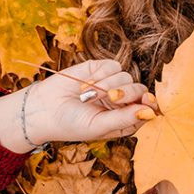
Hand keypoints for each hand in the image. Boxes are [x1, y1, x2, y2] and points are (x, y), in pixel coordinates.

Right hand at [0, 60, 158, 152]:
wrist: (44, 109)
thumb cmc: (71, 124)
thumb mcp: (99, 127)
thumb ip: (125, 119)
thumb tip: (150, 112)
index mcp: (124, 120)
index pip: (147, 109)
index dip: (150, 103)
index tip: (146, 100)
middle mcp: (121, 102)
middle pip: (140, 90)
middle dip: (126, 94)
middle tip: (110, 99)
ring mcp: (112, 84)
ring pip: (127, 77)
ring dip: (107, 86)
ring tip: (87, 96)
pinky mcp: (100, 69)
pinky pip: (113, 66)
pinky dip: (101, 75)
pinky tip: (86, 86)